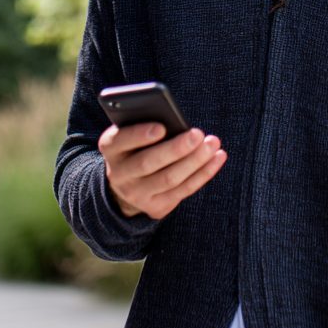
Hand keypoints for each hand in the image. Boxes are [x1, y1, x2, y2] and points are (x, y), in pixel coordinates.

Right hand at [98, 123, 226, 219]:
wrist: (127, 181)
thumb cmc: (137, 143)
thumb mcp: (132, 130)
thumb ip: (145, 122)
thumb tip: (174, 120)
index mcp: (110, 148)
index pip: (120, 141)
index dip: (139, 135)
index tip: (161, 127)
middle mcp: (119, 174)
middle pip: (148, 163)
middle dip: (175, 149)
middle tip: (198, 133)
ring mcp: (137, 194)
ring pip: (169, 179)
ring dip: (195, 161)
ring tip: (212, 143)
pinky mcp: (155, 207)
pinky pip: (183, 190)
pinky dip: (203, 173)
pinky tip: (217, 157)